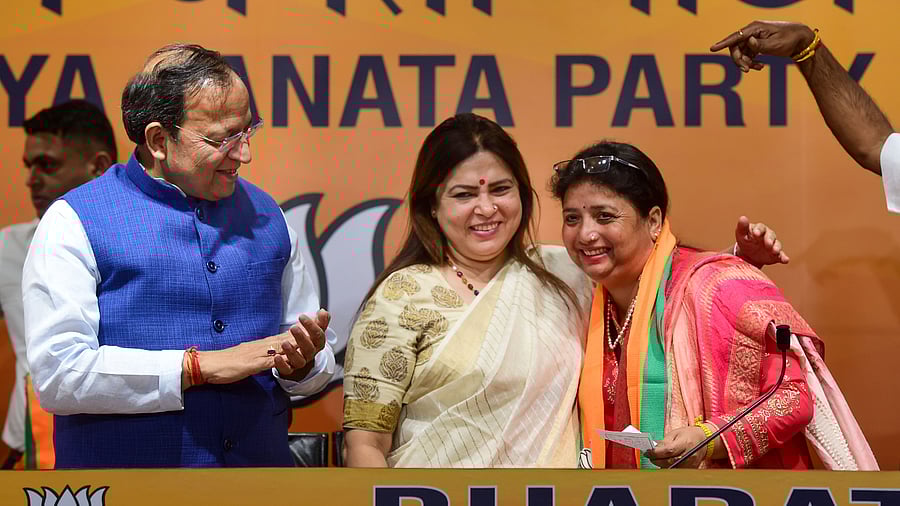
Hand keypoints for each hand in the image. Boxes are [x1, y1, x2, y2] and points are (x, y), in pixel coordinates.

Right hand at [185, 309, 330, 385]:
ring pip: (283, 345)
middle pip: (290, 335)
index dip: (303, 328)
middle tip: (323, 318)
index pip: (288, 334)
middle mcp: (264, 345)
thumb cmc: (227, 363)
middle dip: (307, 328)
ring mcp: (259, 353)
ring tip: (315, 333)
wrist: (208, 365)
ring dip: (300, 339)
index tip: (317, 320)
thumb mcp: (249, 358)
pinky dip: (283, 358)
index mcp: (263, 344)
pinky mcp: (253, 363)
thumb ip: (262, 355)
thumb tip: (273, 354)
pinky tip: (294, 356)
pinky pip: (271, 361)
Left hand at [274, 309, 330, 379]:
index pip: (318, 335)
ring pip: (299, 361)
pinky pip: (287, 370)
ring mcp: (300, 362)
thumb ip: (320, 320)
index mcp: (317, 343)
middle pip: (309, 348)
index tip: (302, 316)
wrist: (297, 353)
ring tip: (284, 343)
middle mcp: (310, 353)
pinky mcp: (289, 369)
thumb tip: (323, 312)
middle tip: (293, 328)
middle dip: (302, 338)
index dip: (311, 326)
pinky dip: (282, 364)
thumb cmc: (306, 338)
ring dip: (292, 352)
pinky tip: (276, 357)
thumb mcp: (313, 328)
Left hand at [645, 426, 708, 468]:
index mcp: (685, 443)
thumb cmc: (688, 435)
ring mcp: (691, 464)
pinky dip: (668, 467)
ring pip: (672, 469)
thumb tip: (653, 449)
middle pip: (669, 462)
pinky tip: (664, 462)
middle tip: (650, 456)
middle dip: (656, 460)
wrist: (703, 440)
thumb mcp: (675, 434)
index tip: (647, 452)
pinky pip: (676, 471)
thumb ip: (664, 442)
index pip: (668, 451)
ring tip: (657, 459)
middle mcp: (689, 455)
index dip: (656, 453)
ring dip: (661, 465)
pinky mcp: (691, 469)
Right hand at [710, 20, 816, 71]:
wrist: (800, 40)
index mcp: (755, 28)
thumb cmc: (789, 39)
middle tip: (746, 70)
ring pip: (741, 53)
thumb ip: (760, 44)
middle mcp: (752, 32)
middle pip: (735, 47)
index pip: (735, 36)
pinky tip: (760, 67)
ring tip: (758, 68)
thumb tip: (748, 41)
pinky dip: (751, 63)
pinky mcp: (756, 45)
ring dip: (746, 63)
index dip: (723, 43)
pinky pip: (747, 55)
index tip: (712, 49)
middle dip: (738, 60)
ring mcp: (753, 39)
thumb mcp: (775, 44)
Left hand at [734, 216, 788, 267]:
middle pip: (770, 236)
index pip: (760, 228)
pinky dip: (784, 257)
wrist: (748, 253)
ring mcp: (773, 245)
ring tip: (775, 252)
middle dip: (769, 240)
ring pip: (777, 245)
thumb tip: (743, 218)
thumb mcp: (741, 234)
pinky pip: (781, 255)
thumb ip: (742, 227)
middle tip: (768, 244)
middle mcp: (768, 236)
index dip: (758, 230)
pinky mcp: (776, 255)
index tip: (755, 234)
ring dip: (777, 248)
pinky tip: (785, 260)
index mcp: (759, 229)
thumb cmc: (745, 240)